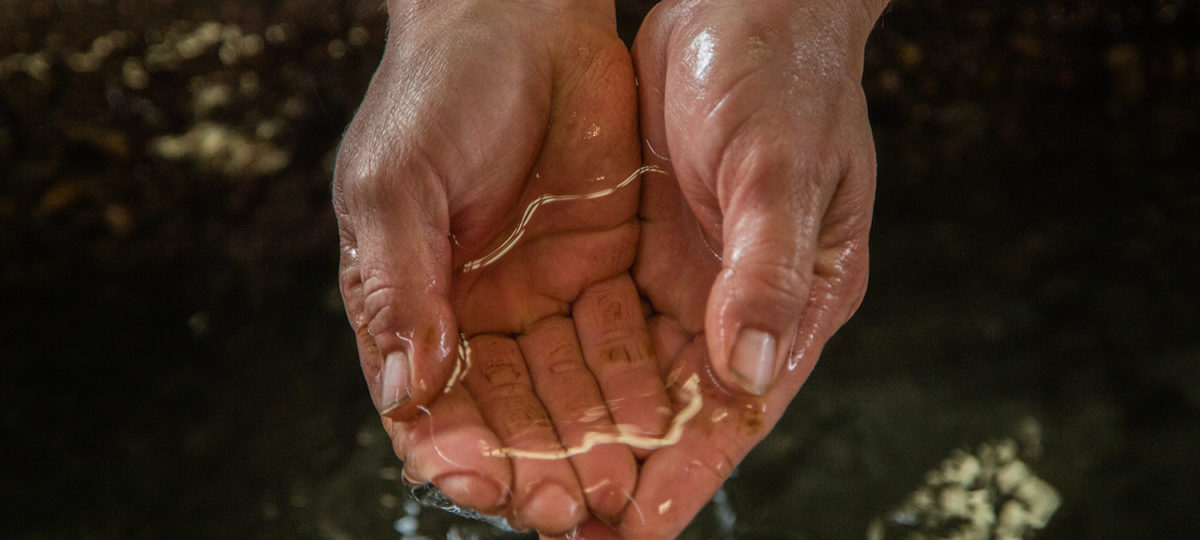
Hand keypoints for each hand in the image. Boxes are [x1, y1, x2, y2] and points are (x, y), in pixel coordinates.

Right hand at [332, 1, 670, 533]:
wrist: (520, 14)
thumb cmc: (436, 89)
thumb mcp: (394, 183)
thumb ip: (396, 285)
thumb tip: (408, 390)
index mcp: (410, 301)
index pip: (428, 403)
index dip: (454, 452)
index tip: (486, 486)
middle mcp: (477, 311)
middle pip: (504, 414)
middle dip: (531, 464)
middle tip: (562, 507)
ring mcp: (543, 293)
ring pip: (566, 390)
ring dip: (587, 439)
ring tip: (614, 482)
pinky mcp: (604, 267)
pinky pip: (620, 341)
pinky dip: (634, 384)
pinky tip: (654, 418)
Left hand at [591, 1, 884, 536]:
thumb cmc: (784, 73)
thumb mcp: (779, 170)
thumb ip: (768, 271)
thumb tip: (749, 369)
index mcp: (797, 296)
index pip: (739, 408)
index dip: (689, 473)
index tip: (638, 528)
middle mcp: (742, 298)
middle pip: (681, 407)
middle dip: (628, 463)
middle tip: (567, 520)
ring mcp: (691, 273)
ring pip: (635, 373)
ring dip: (592, 424)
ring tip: (538, 476)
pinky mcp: (646, 245)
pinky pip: (605, 321)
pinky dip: (573, 363)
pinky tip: (530, 396)